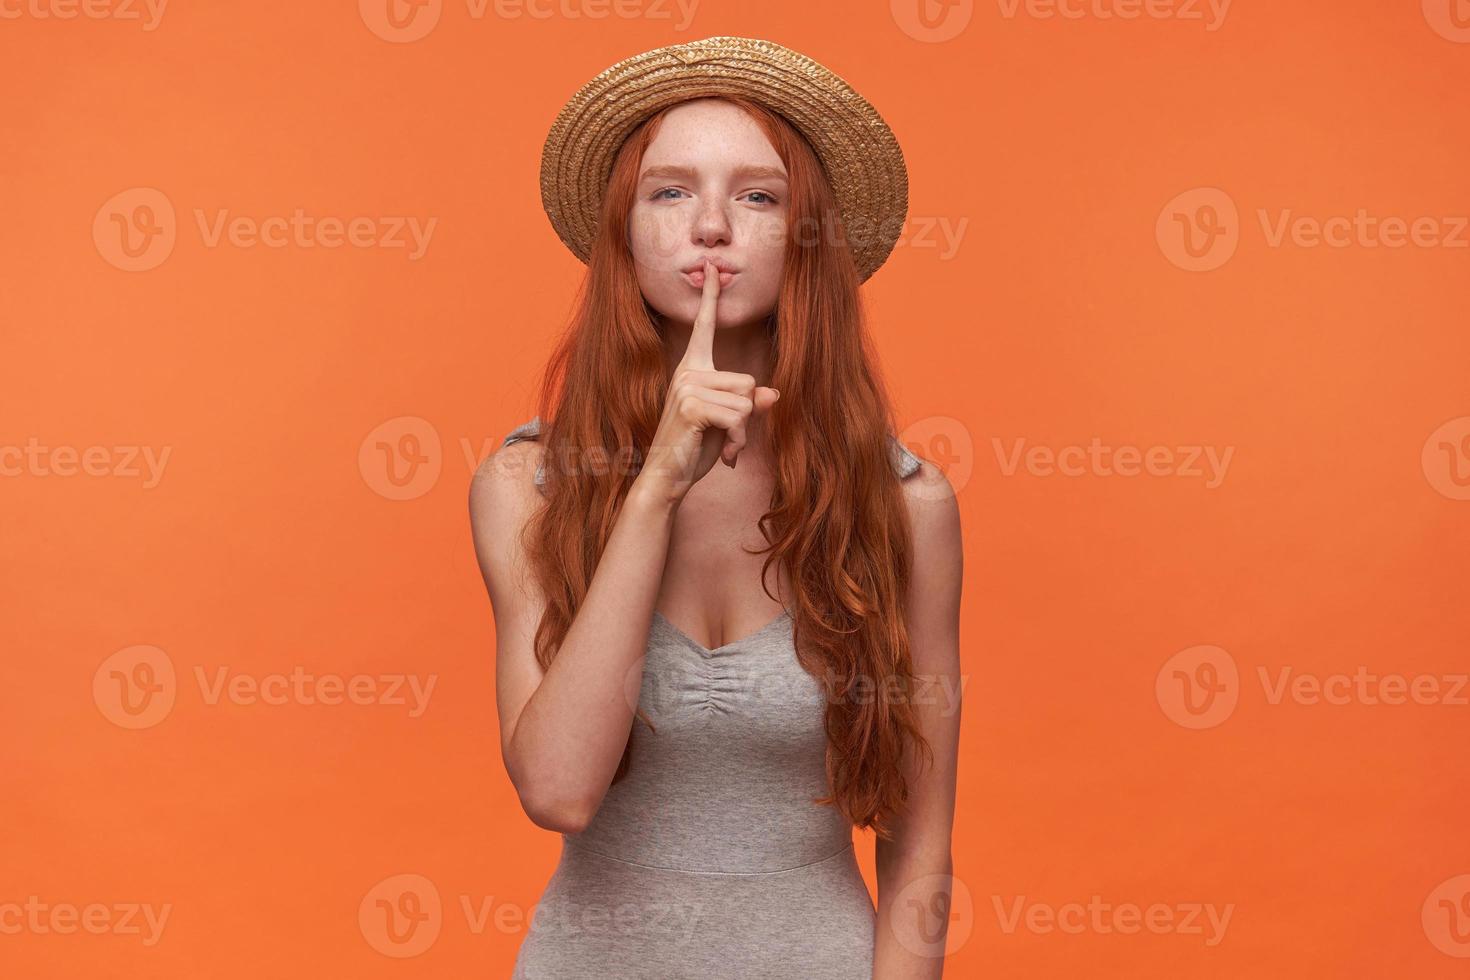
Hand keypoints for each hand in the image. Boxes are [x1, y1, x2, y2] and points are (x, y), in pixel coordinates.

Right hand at [635, 260, 779, 503]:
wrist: (667, 478)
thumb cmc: (694, 448)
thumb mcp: (727, 422)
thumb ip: (747, 404)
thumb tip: (773, 393)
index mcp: (693, 369)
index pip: (704, 326)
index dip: (710, 296)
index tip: (712, 266)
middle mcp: (688, 372)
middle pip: (747, 381)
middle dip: (746, 416)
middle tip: (727, 438)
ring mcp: (687, 387)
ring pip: (746, 401)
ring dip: (742, 432)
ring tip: (722, 445)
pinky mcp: (691, 406)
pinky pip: (738, 416)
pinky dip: (738, 440)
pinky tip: (722, 453)